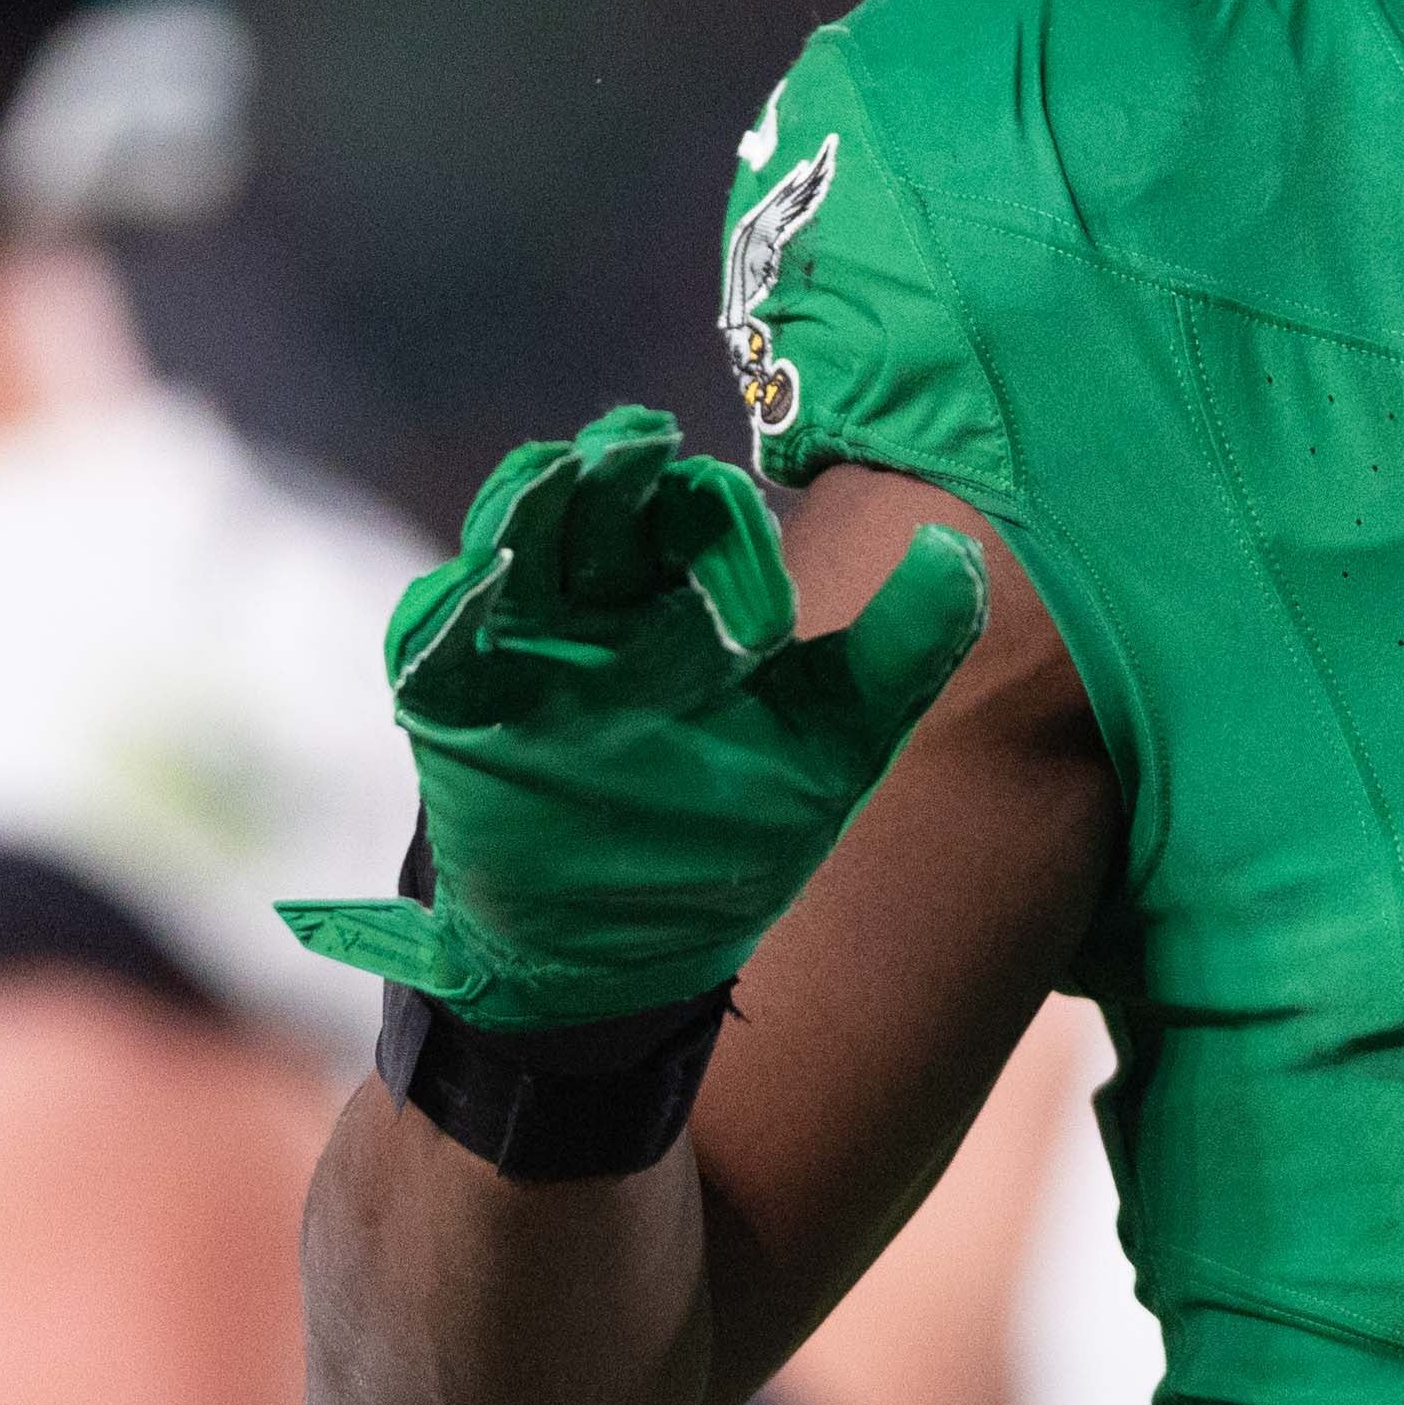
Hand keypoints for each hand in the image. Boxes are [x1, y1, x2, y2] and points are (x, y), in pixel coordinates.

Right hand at [280, 405, 985, 1035]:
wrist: (621, 963)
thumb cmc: (729, 845)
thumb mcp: (834, 747)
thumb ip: (901, 651)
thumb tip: (962, 551)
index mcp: (687, 610)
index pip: (697, 518)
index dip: (716, 518)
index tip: (744, 542)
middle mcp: (603, 614)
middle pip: (602, 506)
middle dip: (615, 468)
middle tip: (640, 442)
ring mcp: (524, 654)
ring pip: (519, 544)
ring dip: (533, 504)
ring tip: (561, 476)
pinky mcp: (457, 707)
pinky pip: (441, 637)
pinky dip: (458, 603)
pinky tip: (485, 580)